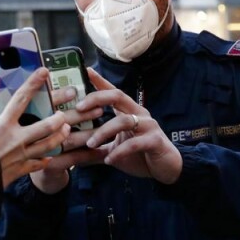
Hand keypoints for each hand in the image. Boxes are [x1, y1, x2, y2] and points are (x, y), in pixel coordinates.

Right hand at [0, 67, 70, 186]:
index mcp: (3, 125)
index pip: (21, 99)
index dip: (33, 84)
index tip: (44, 72)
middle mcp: (15, 138)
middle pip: (45, 126)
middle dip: (58, 119)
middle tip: (64, 113)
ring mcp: (21, 155)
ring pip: (49, 145)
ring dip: (60, 137)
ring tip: (66, 130)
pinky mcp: (22, 169)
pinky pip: (40, 164)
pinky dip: (46, 159)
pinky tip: (51, 156)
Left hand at [75, 68, 181, 183]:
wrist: (166, 169)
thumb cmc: (140, 155)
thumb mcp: (114, 150)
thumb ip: (96, 148)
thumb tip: (73, 153)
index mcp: (129, 112)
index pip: (112, 92)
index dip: (99, 81)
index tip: (85, 70)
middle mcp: (139, 114)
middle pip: (117, 96)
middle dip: (96, 98)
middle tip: (79, 108)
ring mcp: (148, 126)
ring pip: (123, 120)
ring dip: (103, 132)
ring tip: (90, 144)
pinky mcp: (155, 141)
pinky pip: (135, 143)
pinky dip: (119, 152)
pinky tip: (109, 160)